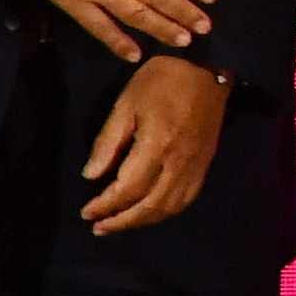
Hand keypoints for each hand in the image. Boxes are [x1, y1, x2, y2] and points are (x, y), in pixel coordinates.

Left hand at [79, 57, 227, 232]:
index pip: (128, 188)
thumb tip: (91, 175)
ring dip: (143, 221)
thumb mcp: (126, 103)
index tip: (86, 212)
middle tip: (98, 227)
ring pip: (169, 206)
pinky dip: (166, 211)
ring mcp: (195, 165)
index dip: (105, 205)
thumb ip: (109, 141)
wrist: (209, 68)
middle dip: (122, 221)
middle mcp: (178, 162)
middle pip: (150, 205)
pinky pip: (186, 198)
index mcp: (157, 145)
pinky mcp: (204, 164)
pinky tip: (151, 212)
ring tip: (120, 224)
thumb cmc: (162, 81)